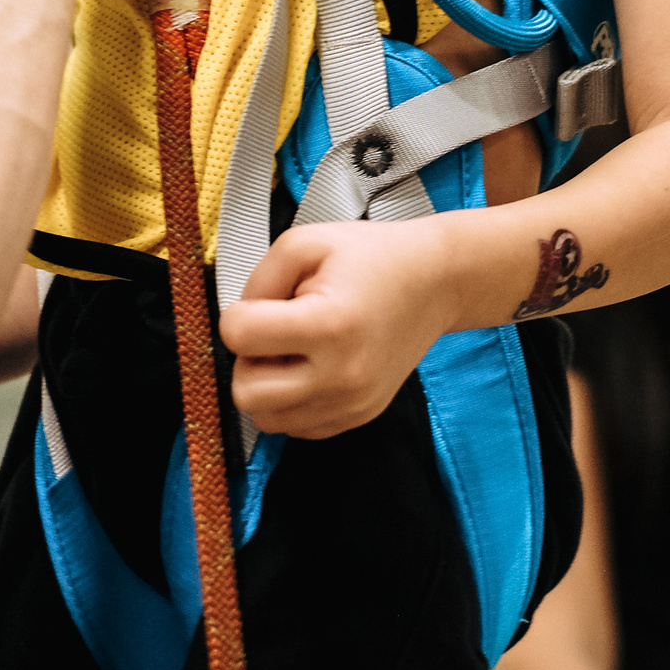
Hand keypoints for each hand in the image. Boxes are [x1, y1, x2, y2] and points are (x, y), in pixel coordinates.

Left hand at [218, 220, 454, 438]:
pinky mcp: (358, 417)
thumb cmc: (374, 258)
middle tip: (275, 334)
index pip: (238, 338)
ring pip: (266, 419)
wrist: (435, 283)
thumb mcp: (306, 242)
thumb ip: (257, 280)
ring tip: (294, 351)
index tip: (266, 304)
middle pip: (246, 393)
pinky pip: (296, 427)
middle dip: (249, 360)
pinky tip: (311, 368)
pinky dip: (292, 402)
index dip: (239, 315)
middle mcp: (342, 374)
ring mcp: (352, 402)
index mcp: (329, 324)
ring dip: (267, 386)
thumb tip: (234, 323)